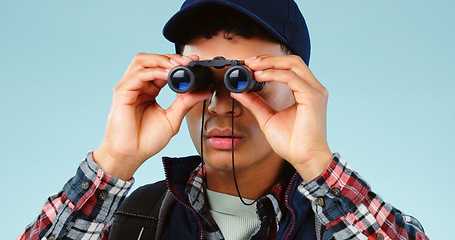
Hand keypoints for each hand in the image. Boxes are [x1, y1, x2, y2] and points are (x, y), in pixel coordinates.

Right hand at [94, 53, 209, 179]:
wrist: (130, 155)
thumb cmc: (146, 140)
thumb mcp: (172, 119)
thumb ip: (185, 103)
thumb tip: (203, 91)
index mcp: (148, 90)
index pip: (161, 68)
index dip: (177, 63)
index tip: (193, 63)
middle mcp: (138, 86)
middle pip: (151, 60)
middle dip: (170, 58)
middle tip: (188, 61)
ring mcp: (129, 87)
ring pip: (143, 61)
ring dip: (162, 60)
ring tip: (178, 66)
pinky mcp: (122, 92)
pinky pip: (139, 75)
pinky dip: (155, 71)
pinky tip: (168, 75)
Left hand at [232, 55, 332, 181]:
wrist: (305, 159)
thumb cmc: (292, 143)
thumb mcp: (267, 118)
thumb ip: (255, 102)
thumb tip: (239, 91)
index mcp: (305, 91)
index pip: (289, 67)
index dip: (269, 62)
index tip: (250, 65)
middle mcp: (313, 88)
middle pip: (292, 60)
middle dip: (268, 58)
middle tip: (249, 62)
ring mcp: (315, 92)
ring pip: (293, 64)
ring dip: (270, 62)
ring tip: (252, 66)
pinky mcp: (312, 98)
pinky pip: (291, 78)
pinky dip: (274, 74)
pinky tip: (259, 76)